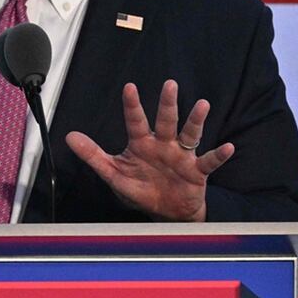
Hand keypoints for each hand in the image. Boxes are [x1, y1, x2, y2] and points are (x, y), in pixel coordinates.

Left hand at [66, 80, 234, 221]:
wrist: (167, 212)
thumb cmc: (142, 187)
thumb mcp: (114, 173)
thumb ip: (93, 155)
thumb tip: (69, 137)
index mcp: (142, 143)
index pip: (136, 121)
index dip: (132, 105)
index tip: (129, 87)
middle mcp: (163, 144)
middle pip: (166, 121)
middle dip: (167, 104)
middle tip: (170, 85)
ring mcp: (182, 156)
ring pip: (189, 135)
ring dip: (196, 120)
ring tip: (202, 106)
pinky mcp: (197, 171)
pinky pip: (209, 161)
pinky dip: (219, 155)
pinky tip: (228, 148)